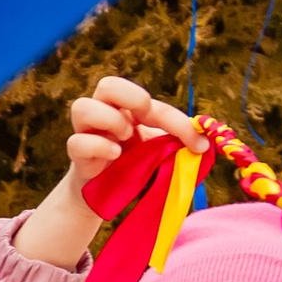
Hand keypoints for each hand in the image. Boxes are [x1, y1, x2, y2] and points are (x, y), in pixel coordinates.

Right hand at [11, 74, 202, 268]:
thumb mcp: (160, 152)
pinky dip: (99, 146)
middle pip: (107, 84)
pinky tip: (115, 155)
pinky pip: (77, 142)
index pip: (150, 103)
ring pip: (82, 107)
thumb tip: (205, 141)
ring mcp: (86, 132)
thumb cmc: (135, 167)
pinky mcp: (77, 156)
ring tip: (126, 138)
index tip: (199, 144)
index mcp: (127, 109)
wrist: (107, 196)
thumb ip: (177, 142)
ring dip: (109, 119)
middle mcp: (104, 113)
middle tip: (146, 116)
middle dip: (131, 96)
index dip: (177, 121)